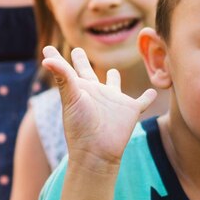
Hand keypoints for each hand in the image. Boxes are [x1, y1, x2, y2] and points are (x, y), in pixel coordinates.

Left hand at [42, 46, 155, 171]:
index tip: (47, 48)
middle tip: (77, 50)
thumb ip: (62, 76)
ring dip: (115, 78)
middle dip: (82, 61)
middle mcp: (95, 92)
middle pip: (88, 72)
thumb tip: (46, 58)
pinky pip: (142, 101)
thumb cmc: (80, 126)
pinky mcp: (130, 110)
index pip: (66, 69)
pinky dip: (148, 97)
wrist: (97, 151)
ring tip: (114, 71)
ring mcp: (113, 101)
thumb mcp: (70, 97)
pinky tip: (154, 92)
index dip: (56, 58)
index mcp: (80, 89)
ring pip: (114, 85)